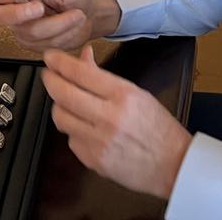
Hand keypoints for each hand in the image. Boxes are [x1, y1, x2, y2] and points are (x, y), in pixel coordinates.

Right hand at [0, 0, 120, 50]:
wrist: (90, 12)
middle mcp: (14, 10)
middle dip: (20, 14)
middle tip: (41, 9)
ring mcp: (21, 29)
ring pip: (30, 32)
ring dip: (59, 23)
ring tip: (76, 14)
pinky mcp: (33, 44)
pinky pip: (44, 44)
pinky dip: (64, 34)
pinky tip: (72, 24)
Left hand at [43, 45, 191, 198]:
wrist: (173, 165)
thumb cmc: (158, 128)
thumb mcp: (136, 94)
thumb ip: (104, 76)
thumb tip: (83, 56)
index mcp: (123, 96)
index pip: (80, 73)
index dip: (59, 62)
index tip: (50, 57)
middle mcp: (109, 118)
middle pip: (63, 93)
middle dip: (50, 80)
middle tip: (48, 74)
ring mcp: (99, 141)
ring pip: (60, 117)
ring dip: (59, 106)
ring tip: (67, 102)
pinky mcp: (93, 160)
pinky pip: (70, 139)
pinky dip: (73, 130)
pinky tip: (84, 127)